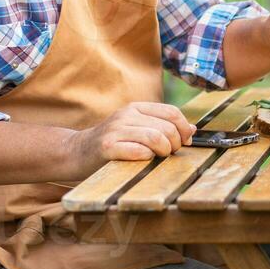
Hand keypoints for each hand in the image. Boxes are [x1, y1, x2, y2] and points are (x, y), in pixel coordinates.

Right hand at [71, 102, 195, 169]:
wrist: (77, 152)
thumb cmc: (113, 143)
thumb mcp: (136, 128)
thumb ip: (161, 126)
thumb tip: (192, 129)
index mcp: (136, 108)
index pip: (171, 112)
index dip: (184, 128)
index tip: (185, 141)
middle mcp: (126, 115)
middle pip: (166, 128)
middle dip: (175, 144)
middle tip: (169, 153)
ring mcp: (116, 130)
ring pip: (155, 138)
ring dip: (163, 151)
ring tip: (159, 157)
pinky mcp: (107, 147)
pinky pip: (138, 152)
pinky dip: (147, 158)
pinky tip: (143, 160)